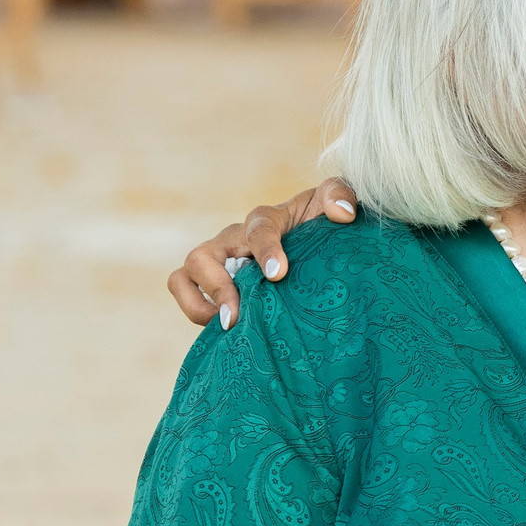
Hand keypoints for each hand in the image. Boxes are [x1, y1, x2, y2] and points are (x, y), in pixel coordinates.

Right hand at [166, 179, 357, 329]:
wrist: (314, 242)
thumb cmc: (320, 222)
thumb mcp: (335, 200)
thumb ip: (340, 195)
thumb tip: (342, 214)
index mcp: (265, 219)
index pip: (258, 229)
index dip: (265, 251)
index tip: (278, 274)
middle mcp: (233, 239)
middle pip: (201, 256)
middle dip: (217, 287)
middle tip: (238, 314)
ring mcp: (219, 263)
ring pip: (183, 278)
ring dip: (198, 305)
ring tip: (228, 325)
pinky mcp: (214, 285)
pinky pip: (187, 297)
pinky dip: (197, 313)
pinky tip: (229, 331)